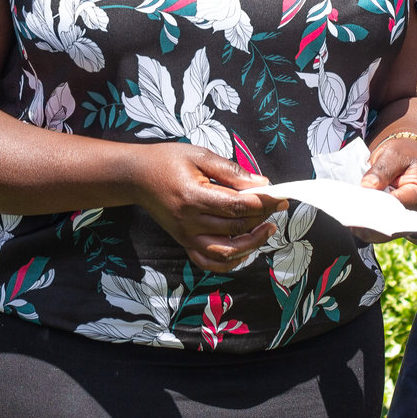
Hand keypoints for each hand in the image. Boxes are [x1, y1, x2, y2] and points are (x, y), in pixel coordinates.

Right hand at [131, 144, 277, 272]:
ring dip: (252, 244)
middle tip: (278, 205)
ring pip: (226, 251)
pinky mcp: (184, 243)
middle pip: (236, 227)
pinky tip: (245, 249)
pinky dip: (230, 262)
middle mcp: (189, 222)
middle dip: (263, 217)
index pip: (237, 206)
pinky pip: (209, 262)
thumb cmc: (167, 161)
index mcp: (193, 196)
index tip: (280, 196)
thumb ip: (231, 171)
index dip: (263, 203)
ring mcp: (185, 236)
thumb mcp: (199, 155)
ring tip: (267, 229)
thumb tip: (262, 184)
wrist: (137, 176)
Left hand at [355, 135, 416, 243]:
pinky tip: (351, 218)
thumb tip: (367, 186)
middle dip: (367, 220)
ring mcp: (406, 222)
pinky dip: (363, 226)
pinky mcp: (394, 225)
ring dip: (363, 226)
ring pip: (381, 233)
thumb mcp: (394, 154)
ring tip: (346, 216)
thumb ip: (381, 170)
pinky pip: (377, 232)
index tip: (357, 205)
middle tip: (347, 213)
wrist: (407, 158)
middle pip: (389, 226)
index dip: (377, 208)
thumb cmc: (403, 154)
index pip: (398, 207)